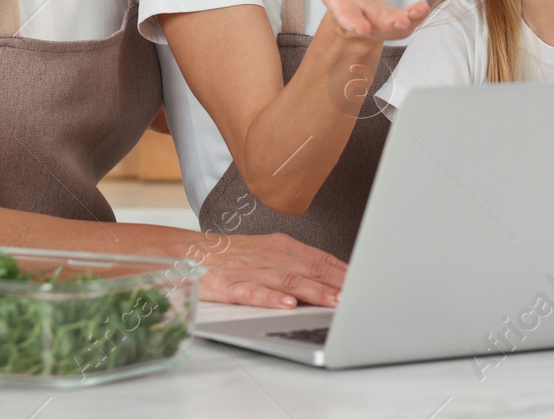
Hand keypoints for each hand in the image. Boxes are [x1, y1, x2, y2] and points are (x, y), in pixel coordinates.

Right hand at [194, 231, 347, 308]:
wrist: (187, 252)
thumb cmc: (233, 256)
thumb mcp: (270, 254)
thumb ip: (299, 265)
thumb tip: (335, 278)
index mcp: (282, 247)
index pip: (320, 259)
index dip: (344, 271)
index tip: (366, 282)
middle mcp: (269, 256)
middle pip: (309, 269)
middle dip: (336, 283)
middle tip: (358, 295)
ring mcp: (250, 270)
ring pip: (287, 281)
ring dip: (314, 291)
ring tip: (333, 302)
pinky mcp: (228, 285)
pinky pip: (253, 292)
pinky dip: (271, 298)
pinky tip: (287, 305)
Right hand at [305, 0, 429, 42]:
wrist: (356, 3)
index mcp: (344, 7)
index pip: (346, 15)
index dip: (353, 22)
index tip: (360, 28)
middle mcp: (364, 19)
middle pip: (374, 25)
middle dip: (386, 25)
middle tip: (399, 24)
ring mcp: (381, 22)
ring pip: (394, 26)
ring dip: (406, 21)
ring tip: (417, 12)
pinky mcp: (396, 20)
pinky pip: (409, 21)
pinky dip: (417, 15)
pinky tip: (423, 7)